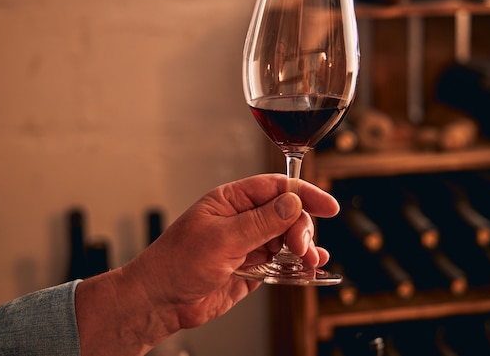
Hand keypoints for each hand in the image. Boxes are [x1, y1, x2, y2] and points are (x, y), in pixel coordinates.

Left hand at [75, 174, 338, 355]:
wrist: (161, 301)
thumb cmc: (176, 263)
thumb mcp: (222, 239)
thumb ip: (261, 222)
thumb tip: (293, 203)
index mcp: (232, 200)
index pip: (276, 188)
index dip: (304, 194)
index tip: (328, 206)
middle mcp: (243, 219)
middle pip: (287, 214)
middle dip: (300, 229)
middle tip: (302, 248)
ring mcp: (248, 244)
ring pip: (287, 239)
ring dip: (303, 249)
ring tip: (310, 262)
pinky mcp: (252, 268)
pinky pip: (282, 264)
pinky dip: (297, 267)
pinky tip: (308, 271)